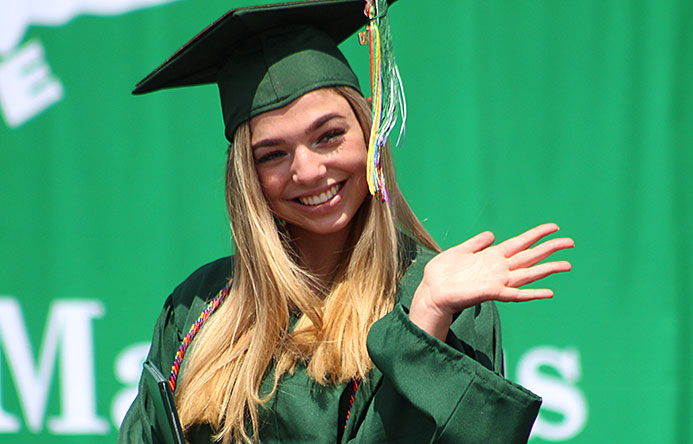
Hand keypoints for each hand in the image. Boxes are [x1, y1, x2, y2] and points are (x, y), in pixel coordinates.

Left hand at [409, 223, 573, 340]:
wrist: (431, 292)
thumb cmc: (443, 274)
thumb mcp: (460, 251)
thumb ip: (476, 243)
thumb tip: (491, 234)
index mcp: (492, 257)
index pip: (519, 243)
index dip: (536, 235)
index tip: (554, 228)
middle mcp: (499, 269)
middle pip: (529, 256)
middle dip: (550, 249)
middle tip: (571, 242)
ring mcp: (497, 281)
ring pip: (528, 274)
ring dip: (547, 269)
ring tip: (567, 264)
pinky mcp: (491, 292)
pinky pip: (515, 294)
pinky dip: (532, 294)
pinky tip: (548, 292)